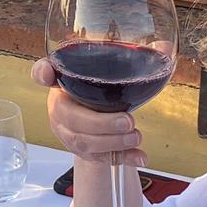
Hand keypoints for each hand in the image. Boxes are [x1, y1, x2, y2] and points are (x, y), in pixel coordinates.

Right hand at [30, 58, 147, 169]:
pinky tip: (140, 157)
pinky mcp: (83, 151)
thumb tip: (165, 46)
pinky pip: (98, 159)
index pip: (42, 72)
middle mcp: (59, 106)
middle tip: (127, 120)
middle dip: (100, 122)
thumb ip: (136, 57)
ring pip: (83, 142)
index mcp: (62, 80)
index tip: (47, 73)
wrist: (101, 120)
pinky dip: (122, 159)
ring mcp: (68, 132)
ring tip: (136, 136)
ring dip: (112, 142)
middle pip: (69, 117)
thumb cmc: (102, 90)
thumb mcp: (112, 71)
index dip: (42, 73)